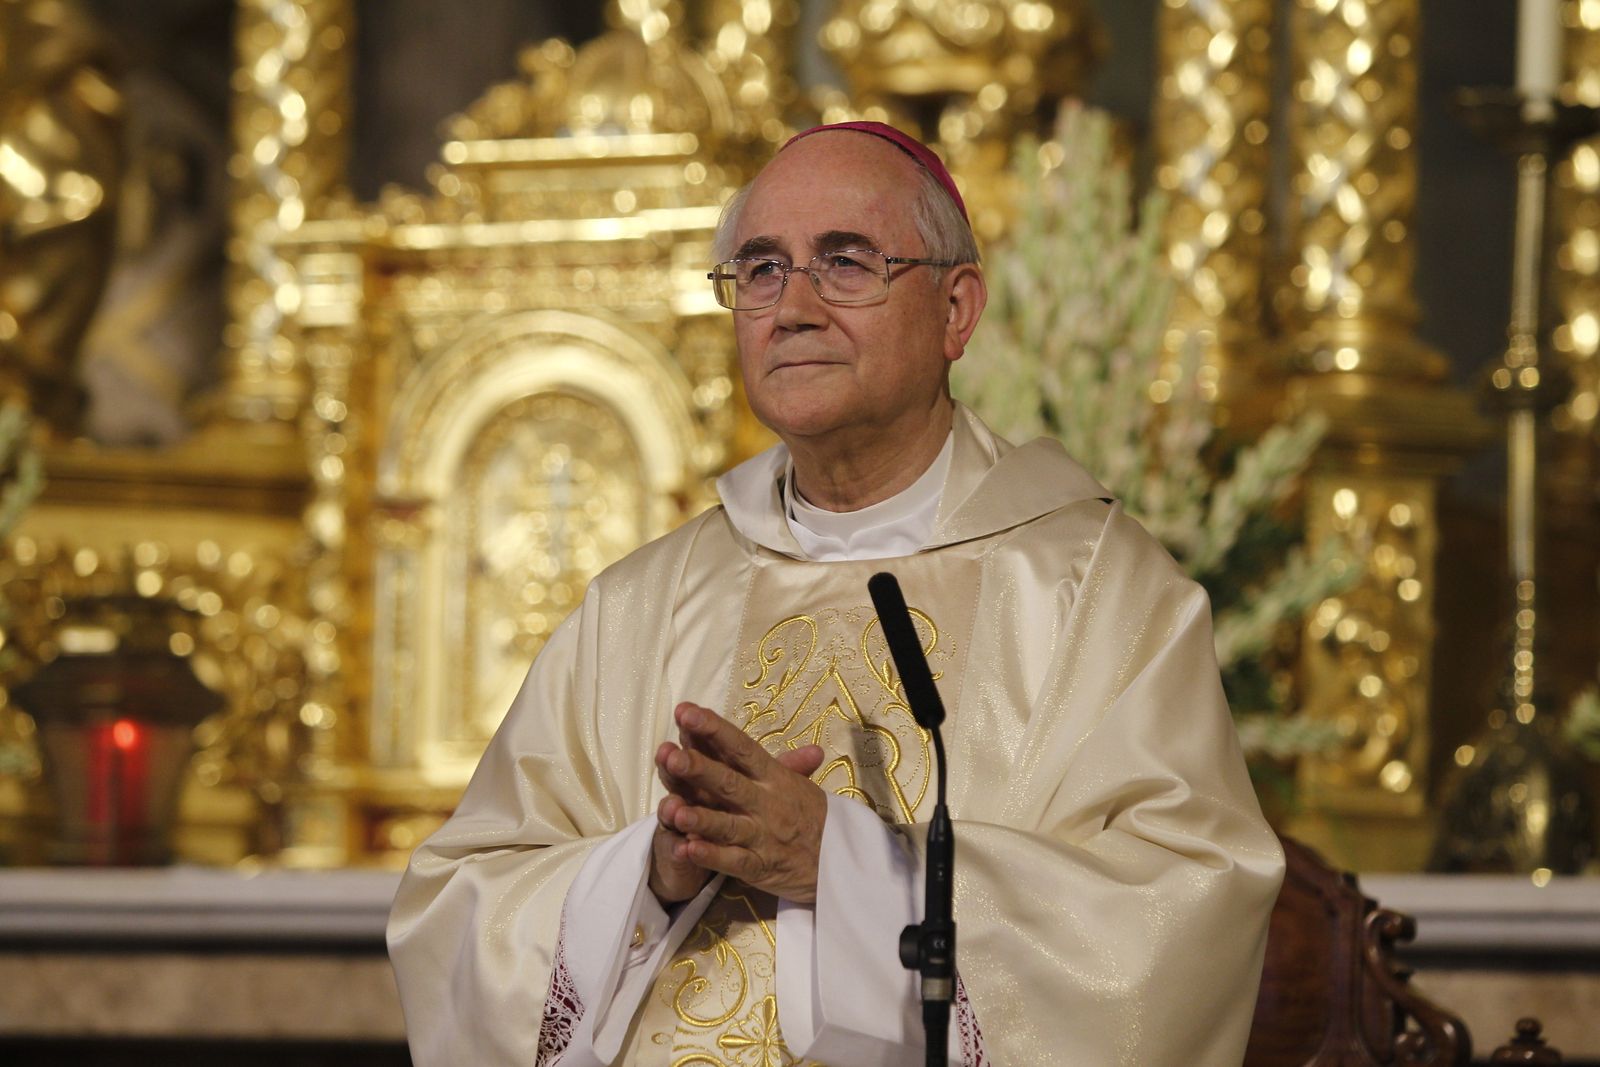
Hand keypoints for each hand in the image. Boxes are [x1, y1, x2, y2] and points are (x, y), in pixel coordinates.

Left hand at [648, 702, 826, 903]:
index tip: (685, 711)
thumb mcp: (797, 782)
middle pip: (729, 783)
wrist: (840, 861)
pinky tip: (686, 848)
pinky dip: (710, 857)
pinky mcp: (760, 867)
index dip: (713, 729)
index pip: (741, 747)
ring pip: (727, 825)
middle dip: (699, 769)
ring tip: (670, 808)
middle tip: (670, 754)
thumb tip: (772, 725)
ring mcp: (762, 836)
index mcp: (773, 776)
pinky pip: (733, 862)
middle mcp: (766, 803)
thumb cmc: (811, 815)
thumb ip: (782, 758)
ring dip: (699, 817)